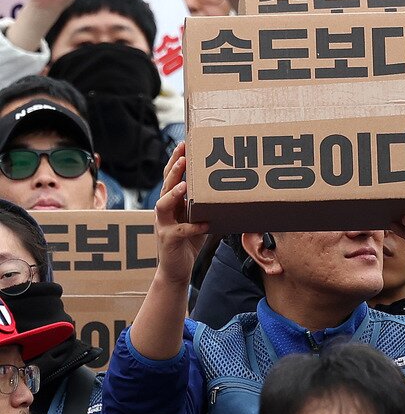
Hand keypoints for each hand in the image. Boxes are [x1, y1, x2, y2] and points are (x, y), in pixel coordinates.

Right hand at [153, 142, 210, 286]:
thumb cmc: (189, 241)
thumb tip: (232, 190)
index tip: (184, 143)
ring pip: (163, 204)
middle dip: (174, 169)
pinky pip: (180, 231)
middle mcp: (165, 211)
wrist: (176, 270)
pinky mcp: (168, 240)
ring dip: (173, 192)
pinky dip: (193, 226)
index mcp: (173, 203)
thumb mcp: (199, 218)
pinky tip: (205, 223)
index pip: (172, 177)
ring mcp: (163, 225)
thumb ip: (208, 205)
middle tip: (183, 154)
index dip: (176, 160)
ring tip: (184, 183)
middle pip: (166, 184)